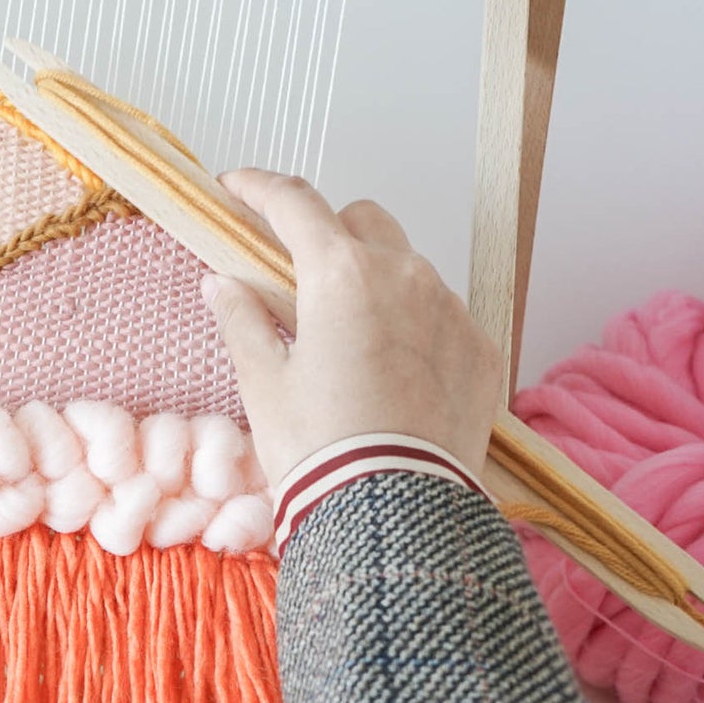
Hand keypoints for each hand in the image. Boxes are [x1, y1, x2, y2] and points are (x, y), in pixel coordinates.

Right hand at [201, 169, 502, 487]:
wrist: (396, 515)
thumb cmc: (319, 447)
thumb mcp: (264, 383)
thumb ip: (242, 319)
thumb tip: (222, 283)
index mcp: (342, 274)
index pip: (295, 203)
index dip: (258, 188)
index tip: (236, 188)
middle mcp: (405, 276)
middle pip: (361, 220)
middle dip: (327, 232)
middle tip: (297, 275)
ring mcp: (450, 310)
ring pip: (407, 264)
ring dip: (374, 278)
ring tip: (349, 334)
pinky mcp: (480, 348)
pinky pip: (442, 311)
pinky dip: (413, 321)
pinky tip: (392, 368)